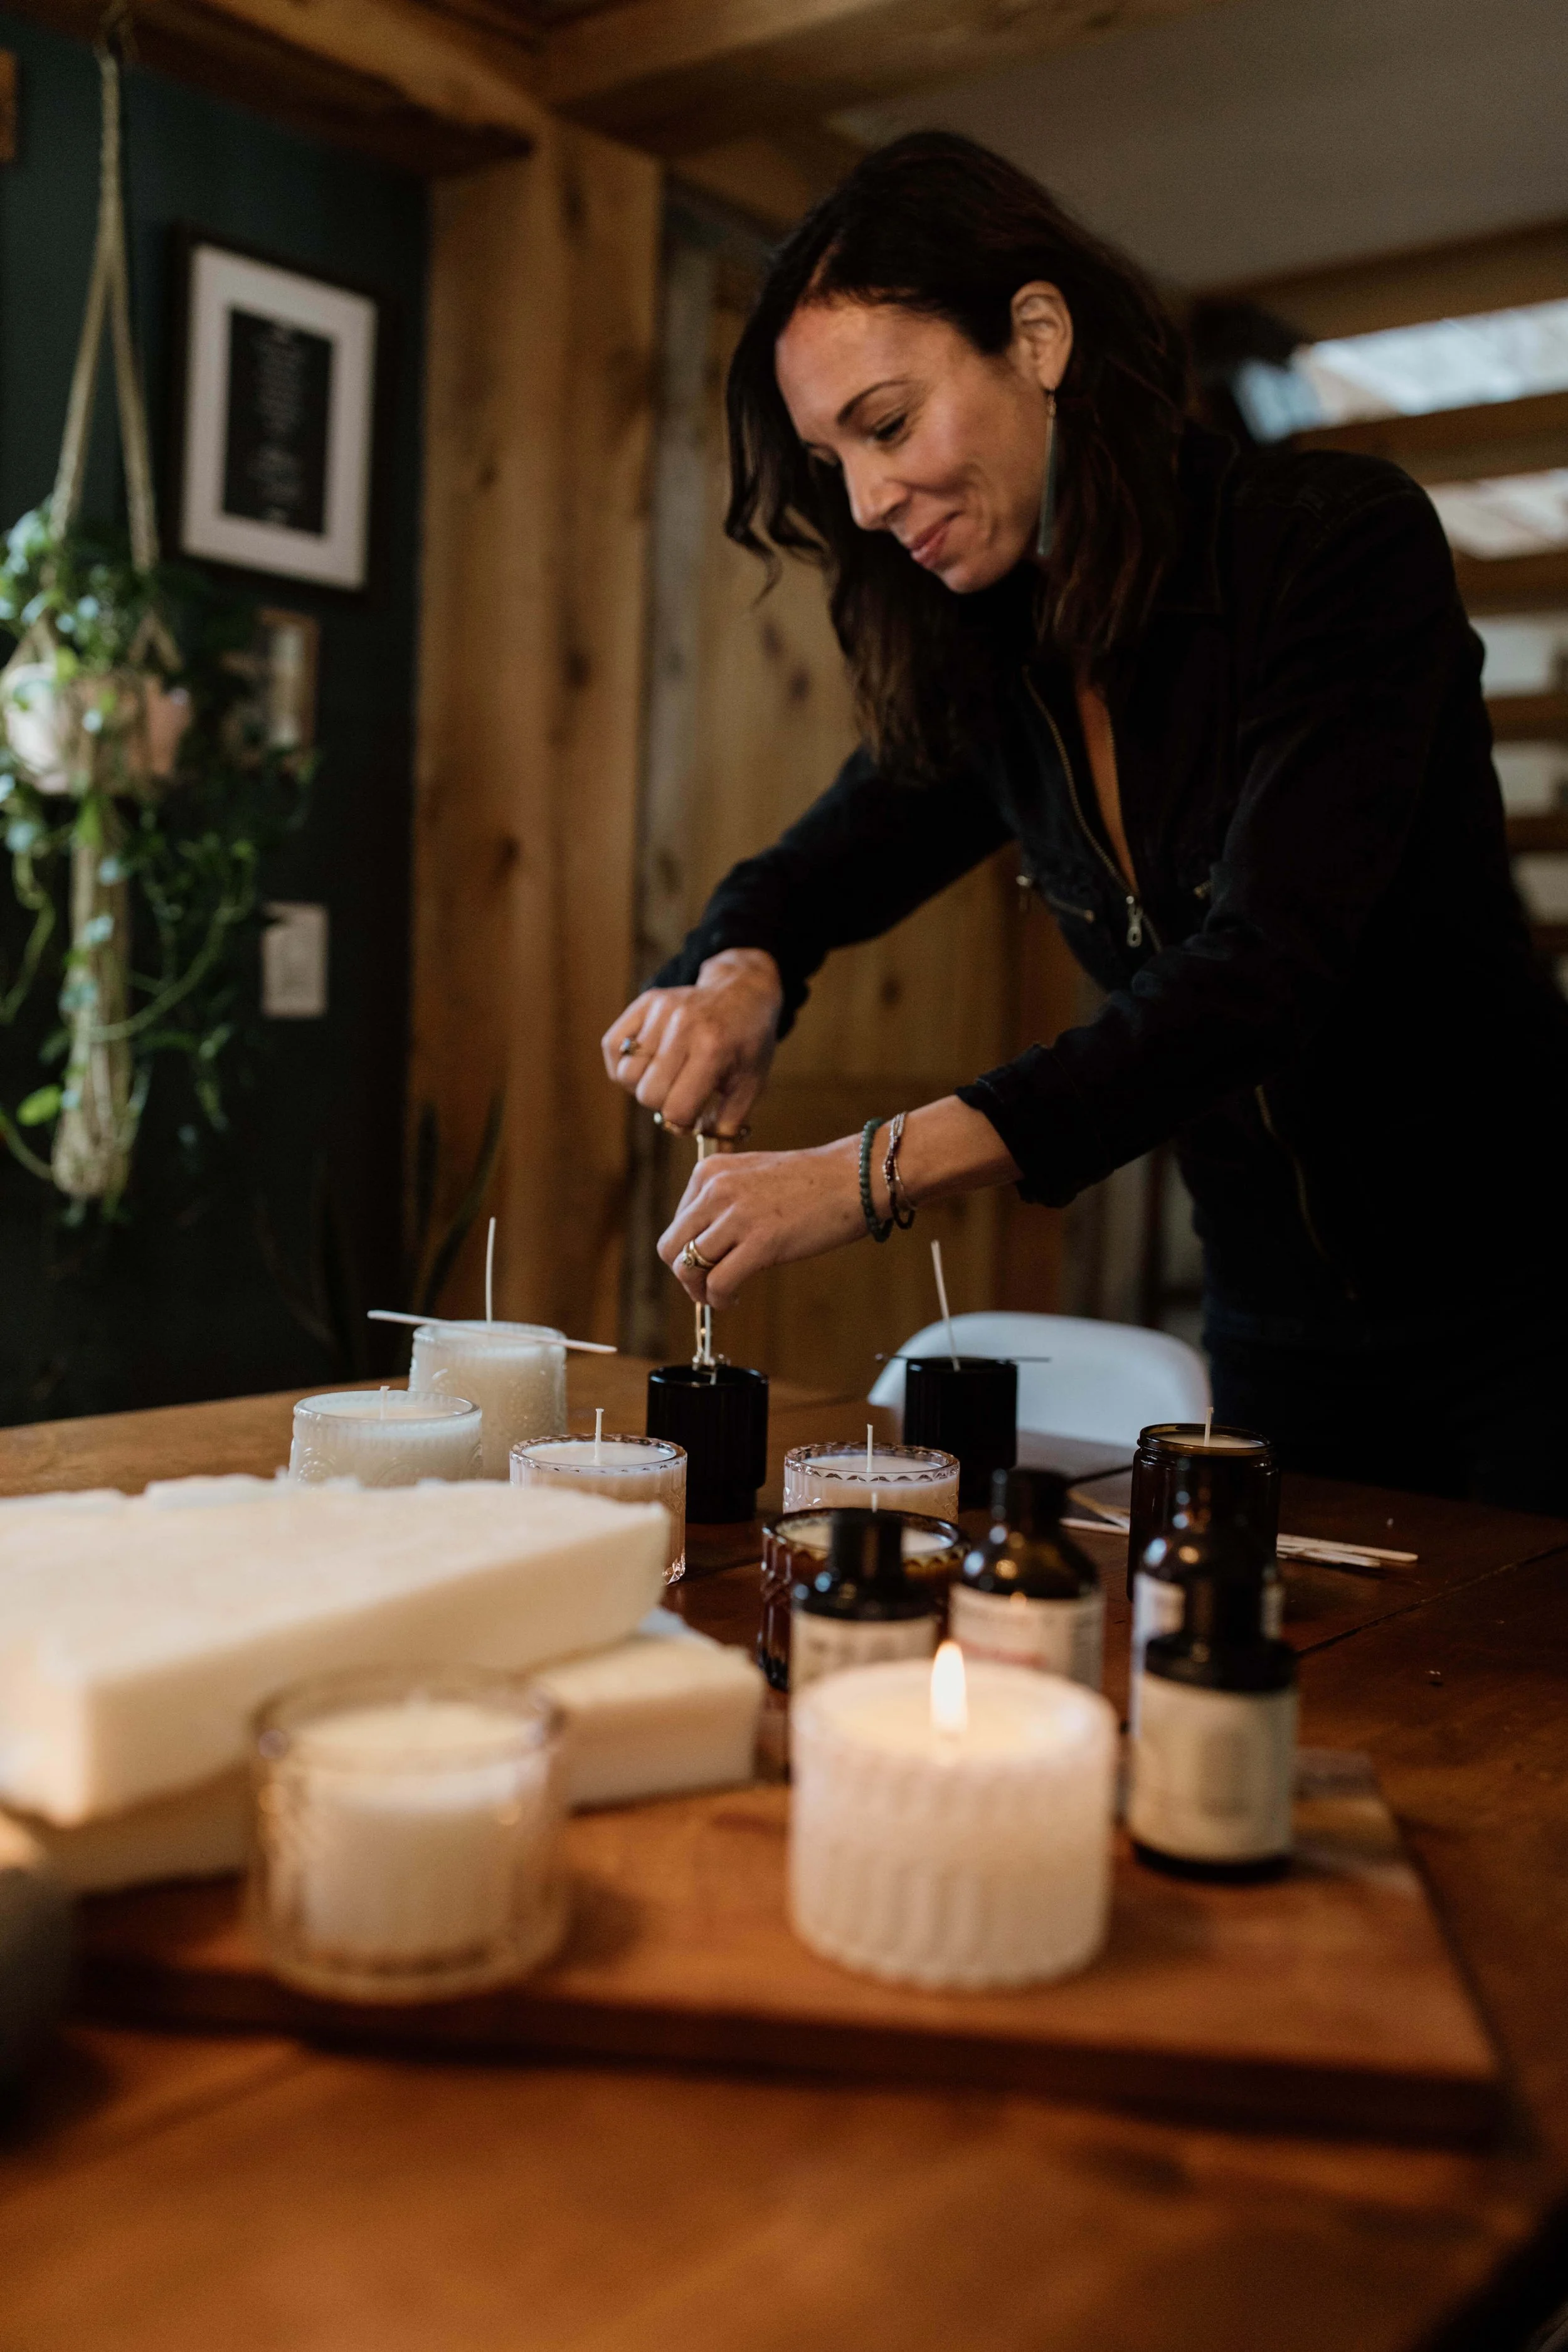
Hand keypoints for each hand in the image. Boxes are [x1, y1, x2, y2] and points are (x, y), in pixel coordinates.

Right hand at [601, 949, 782, 1133]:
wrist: (743, 992)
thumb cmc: (748, 1043)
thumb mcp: (750, 1083)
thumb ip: (729, 1122)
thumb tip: (714, 1159)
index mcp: (713, 1050)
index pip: (675, 1110)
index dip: (683, 1121)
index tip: (694, 1115)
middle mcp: (683, 1028)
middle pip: (648, 1094)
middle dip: (663, 1104)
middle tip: (681, 1093)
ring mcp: (661, 1012)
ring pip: (627, 1074)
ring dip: (642, 1085)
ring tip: (665, 1077)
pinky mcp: (644, 1003)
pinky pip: (612, 1046)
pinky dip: (623, 1064)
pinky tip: (646, 1065)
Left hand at [660, 1138, 863, 1308]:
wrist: (855, 1177)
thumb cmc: (813, 1181)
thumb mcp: (753, 1176)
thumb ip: (724, 1201)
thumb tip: (704, 1242)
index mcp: (710, 1172)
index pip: (675, 1223)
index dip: (687, 1251)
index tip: (707, 1263)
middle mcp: (715, 1190)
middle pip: (671, 1248)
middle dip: (686, 1274)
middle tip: (707, 1285)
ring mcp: (736, 1216)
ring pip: (687, 1268)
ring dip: (700, 1291)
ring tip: (721, 1294)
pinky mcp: (759, 1242)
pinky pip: (717, 1283)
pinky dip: (719, 1299)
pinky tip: (733, 1299)